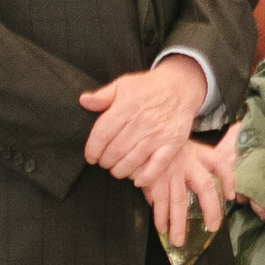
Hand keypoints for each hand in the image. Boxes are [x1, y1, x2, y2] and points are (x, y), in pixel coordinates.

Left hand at [81, 59, 207, 190]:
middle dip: (105, 161)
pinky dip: (147, 176)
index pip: (102, 135)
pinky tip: (137, 180)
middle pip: (115, 151)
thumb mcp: (123, 84)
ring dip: (121, 170)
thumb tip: (84, 101)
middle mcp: (141, 122)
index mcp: (125, 107)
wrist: (180, 87)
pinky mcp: (173, 143)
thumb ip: (102, 95)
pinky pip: (158, 165)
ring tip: (117, 170)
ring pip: (133, 161)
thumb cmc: (148, 87)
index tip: (91, 157)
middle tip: (104, 163)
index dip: (92, 150)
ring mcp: (158, 134)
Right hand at [150, 137, 228, 242]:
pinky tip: (162, 227)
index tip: (232, 196)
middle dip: (210, 210)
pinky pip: (158, 201)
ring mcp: (170, 171)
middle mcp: (187, 162)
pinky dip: (160, 216)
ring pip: (179, 201)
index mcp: (197, 153)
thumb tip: (214, 187)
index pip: (219, 165)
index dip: (229, 180)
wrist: (138, 134)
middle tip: (212, 227)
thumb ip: (197, 163)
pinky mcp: (153, 177)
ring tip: (178, 240)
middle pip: (205, 188)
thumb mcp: (183, 146)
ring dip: (178, 223)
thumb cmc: (161, 144)